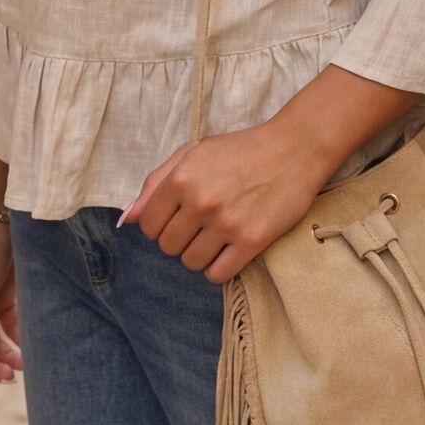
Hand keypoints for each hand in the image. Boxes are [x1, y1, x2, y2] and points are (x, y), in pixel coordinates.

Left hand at [123, 117, 333, 281]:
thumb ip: (156, 183)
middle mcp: (200, 202)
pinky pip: (217, 274)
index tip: (179, 220)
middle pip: (168, 247)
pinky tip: (228, 252)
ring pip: (191, 263)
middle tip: (201, 227)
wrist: (294, 150)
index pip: (149, 226)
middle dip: (181, 241)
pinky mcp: (251, 241)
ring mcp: (226, 223)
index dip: (161, 226)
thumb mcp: (193, 153)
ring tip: (216, 237)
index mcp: (181, 178)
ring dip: (200, 256)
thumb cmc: (241, 150)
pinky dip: (218, 269)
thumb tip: (130, 218)